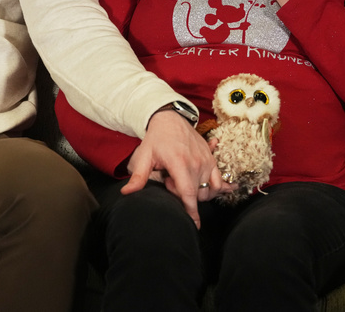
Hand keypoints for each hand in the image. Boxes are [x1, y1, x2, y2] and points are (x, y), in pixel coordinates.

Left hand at [123, 110, 221, 227]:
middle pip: (196, 194)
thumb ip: (138, 177)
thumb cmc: (157, 138)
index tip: (193, 225)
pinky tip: (197, 182)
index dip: (191, 211)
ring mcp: (206, 161)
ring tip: (180, 178)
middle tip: (169, 180)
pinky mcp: (212, 159)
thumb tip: (127, 192)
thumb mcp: (144, 156)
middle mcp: (196, 163)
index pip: (188, 193)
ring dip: (195, 191)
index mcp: (179, 163)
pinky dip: (210, 188)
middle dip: (183, 196)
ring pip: (207, 190)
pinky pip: (218, 181)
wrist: (171, 119)